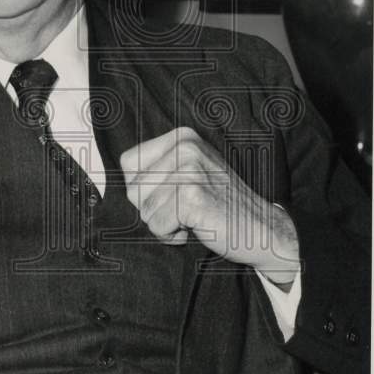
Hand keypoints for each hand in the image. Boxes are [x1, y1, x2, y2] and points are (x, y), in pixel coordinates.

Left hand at [120, 127, 298, 285]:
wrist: (262, 229)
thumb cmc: (220, 205)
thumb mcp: (188, 173)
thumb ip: (155, 170)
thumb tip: (110, 180)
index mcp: (181, 138)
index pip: (128, 163)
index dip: (143, 188)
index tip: (172, 194)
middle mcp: (185, 148)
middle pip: (133, 189)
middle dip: (154, 209)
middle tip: (187, 209)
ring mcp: (190, 171)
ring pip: (145, 211)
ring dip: (165, 224)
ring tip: (194, 218)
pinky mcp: (192, 197)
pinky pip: (158, 226)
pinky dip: (172, 236)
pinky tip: (197, 228)